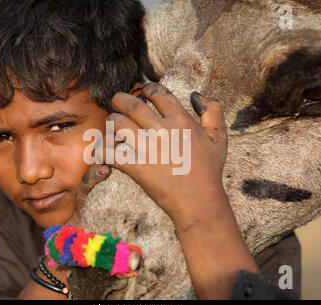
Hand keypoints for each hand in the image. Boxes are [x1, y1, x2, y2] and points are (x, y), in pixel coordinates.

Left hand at [95, 82, 227, 225]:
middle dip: (120, 99)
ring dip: (110, 123)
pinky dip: (101, 150)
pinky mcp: (136, 166)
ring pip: (116, 123)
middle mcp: (163, 129)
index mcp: (181, 120)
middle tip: (117, 102)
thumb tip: (196, 96)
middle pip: (131, 104)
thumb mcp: (219, 138)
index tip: (143, 91)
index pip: (158, 92)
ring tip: (111, 127)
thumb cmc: (209, 171)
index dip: (147, 88)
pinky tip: (102, 151)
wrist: (199, 201)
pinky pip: (109, 151)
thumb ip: (213, 112)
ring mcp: (147, 147)